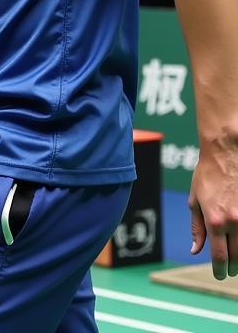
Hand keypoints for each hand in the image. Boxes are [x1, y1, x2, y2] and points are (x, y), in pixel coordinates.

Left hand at [188, 140, 237, 278]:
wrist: (227, 154)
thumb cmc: (207, 175)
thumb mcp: (195, 200)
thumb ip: (197, 228)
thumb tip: (195, 251)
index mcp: (215, 220)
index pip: (220, 256)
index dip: (219, 270)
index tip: (218, 275)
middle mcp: (234, 222)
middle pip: (237, 258)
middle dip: (231, 268)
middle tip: (227, 270)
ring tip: (236, 261)